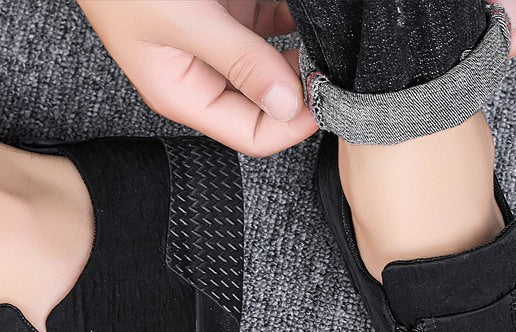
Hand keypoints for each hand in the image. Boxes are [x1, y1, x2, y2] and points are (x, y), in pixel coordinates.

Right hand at [77, 0, 317, 156]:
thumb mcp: (183, 22)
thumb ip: (239, 61)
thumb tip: (288, 104)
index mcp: (186, 94)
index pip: (252, 135)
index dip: (294, 124)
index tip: (327, 96)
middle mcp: (203, 75)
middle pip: (267, 102)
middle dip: (301, 86)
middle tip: (332, 64)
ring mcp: (216, 41)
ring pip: (273, 61)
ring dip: (302, 49)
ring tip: (325, 35)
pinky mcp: (225, 9)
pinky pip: (268, 22)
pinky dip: (290, 17)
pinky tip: (309, 12)